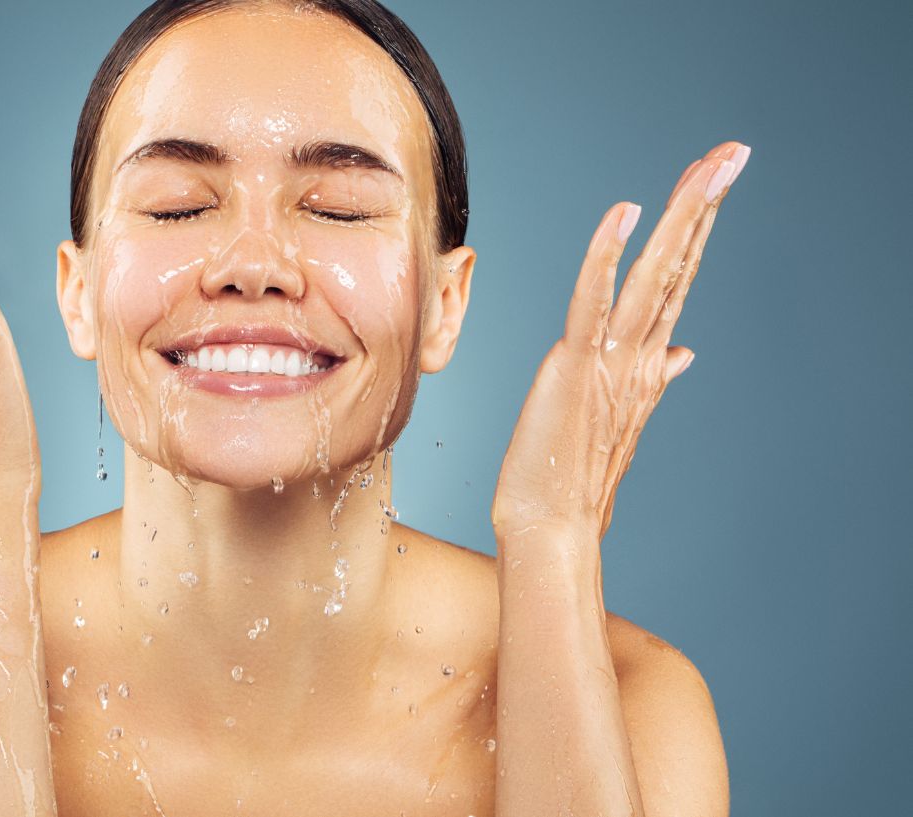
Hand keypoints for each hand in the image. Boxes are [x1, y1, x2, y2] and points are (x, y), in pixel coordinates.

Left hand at [491, 142, 749, 542]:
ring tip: (708, 166)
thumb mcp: (620, 420)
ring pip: (653, 275)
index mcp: (647, 363)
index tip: (715, 184)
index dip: (697, 231)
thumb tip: (682, 353)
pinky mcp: (575, 366)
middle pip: (678, 266)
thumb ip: (653, 378)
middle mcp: (640, 356)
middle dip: (704, 206)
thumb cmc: (572, 477)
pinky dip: (607, 256)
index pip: (678, 282)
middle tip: (733, 153)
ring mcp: (611, 361)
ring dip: (681, 217)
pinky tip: (625, 213)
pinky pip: (593, 302)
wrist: (551, 527)